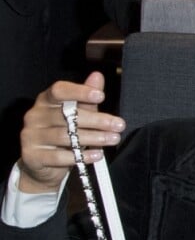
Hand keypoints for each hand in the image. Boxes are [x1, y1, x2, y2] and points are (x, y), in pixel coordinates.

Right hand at [18, 72, 125, 192]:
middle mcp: (35, 116)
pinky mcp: (32, 156)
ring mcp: (31, 136)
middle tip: (119, 125)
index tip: (101, 96)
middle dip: (97, 120)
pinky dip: (81, 156)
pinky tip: (98, 154)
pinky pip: (59, 157)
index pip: (59, 90)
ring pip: (64, 136)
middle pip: (66, 115)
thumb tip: (97, 76)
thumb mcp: (77, 114)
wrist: (42, 164)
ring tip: (113, 138)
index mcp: (45, 100)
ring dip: (93, 137)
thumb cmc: (64, 132)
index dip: (80, 92)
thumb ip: (86, 98)